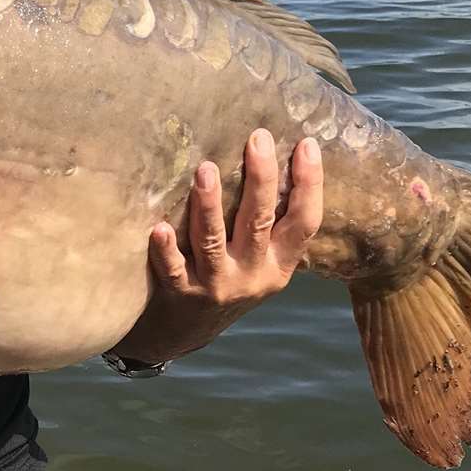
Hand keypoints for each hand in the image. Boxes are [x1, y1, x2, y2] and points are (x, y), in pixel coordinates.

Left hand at [108, 130, 322, 364]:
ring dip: (209, 206)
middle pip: (259, 222)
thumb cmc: (229, 277)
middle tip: (256, 139)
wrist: (188, 330)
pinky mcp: (181, 293)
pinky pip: (174, 269)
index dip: (310, 185)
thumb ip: (269, 221)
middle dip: (261, 179)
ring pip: (213, 242)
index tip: (307, 144)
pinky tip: (160, 228)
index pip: (305, 222)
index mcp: (280, 264)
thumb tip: (273, 152)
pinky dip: (166, 249)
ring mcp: (217, 285)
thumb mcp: (262, 260)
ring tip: (205, 169)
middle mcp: (253, 275)